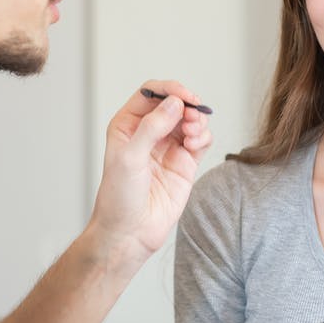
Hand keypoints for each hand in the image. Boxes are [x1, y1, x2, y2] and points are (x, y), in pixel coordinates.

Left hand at [88, 80, 212, 267]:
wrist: (130, 232)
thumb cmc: (119, 197)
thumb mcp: (130, 157)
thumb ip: (152, 127)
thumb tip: (175, 103)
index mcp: (128, 125)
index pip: (151, 93)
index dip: (169, 90)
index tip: (185, 97)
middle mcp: (149, 132)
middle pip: (174, 104)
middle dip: (187, 106)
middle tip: (193, 117)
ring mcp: (168, 147)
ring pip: (190, 120)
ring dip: (197, 121)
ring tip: (194, 134)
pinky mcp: (185, 163)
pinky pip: (200, 140)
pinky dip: (203, 136)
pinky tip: (196, 144)